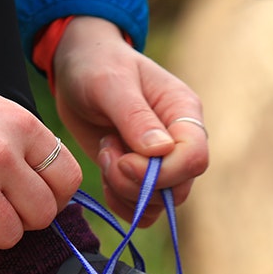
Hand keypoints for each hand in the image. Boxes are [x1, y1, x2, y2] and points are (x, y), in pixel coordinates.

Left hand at [52, 17, 208, 224]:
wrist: (77, 67)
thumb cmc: (96, 64)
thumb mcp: (110, 82)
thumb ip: (135, 117)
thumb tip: (160, 151)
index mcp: (183, 113)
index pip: (195, 158)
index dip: (163, 171)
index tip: (124, 160)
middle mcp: (180, 142)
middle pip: (179, 187)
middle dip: (138, 184)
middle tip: (107, 155)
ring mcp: (162, 162)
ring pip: (161, 202)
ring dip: (125, 191)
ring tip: (104, 153)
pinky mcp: (142, 176)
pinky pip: (144, 209)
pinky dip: (121, 203)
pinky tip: (105, 174)